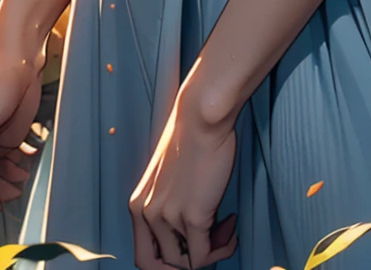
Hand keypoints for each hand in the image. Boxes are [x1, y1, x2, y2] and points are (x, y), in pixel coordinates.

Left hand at [129, 86, 237, 268]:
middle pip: (161, 266)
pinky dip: (223, 249)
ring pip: (186, 264)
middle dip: (188, 263)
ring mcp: (168, 218)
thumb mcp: (168, 176)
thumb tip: (188, 228)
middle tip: (209, 245)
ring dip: (212, 252)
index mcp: (139, 204)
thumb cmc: (192, 136)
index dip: (168, 261)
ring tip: (226, 229)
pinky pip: (205, 255)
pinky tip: (231, 229)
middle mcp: (147, 214)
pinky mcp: (192, 217)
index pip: (144, 257)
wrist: (203, 115)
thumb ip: (169, 203)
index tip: (190, 247)